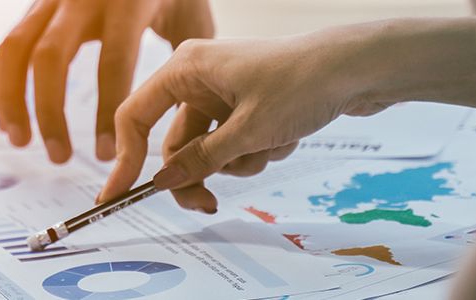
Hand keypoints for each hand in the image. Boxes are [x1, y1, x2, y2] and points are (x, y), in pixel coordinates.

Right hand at [0, 0, 212, 162]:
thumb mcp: (188, 13)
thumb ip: (187, 59)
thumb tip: (187, 113)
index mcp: (128, 3)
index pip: (113, 62)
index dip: (108, 113)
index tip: (110, 155)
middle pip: (50, 57)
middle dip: (49, 112)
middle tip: (59, 157)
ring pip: (14, 50)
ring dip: (12, 100)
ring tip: (19, 141)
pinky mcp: (33, 6)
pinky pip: (6, 47)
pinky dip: (2, 86)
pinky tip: (8, 120)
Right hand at [99, 18, 475, 211]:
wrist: (357, 68)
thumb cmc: (301, 84)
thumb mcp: (247, 132)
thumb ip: (201, 160)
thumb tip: (164, 181)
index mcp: (186, 69)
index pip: (135, 117)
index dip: (125, 158)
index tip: (118, 194)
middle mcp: (199, 79)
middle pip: (175, 142)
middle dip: (197, 173)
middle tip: (207, 205)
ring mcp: (225, 93)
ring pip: (210, 149)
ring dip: (238, 161)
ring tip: (271, 147)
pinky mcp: (247, 105)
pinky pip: (236, 144)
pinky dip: (258, 150)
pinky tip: (286, 136)